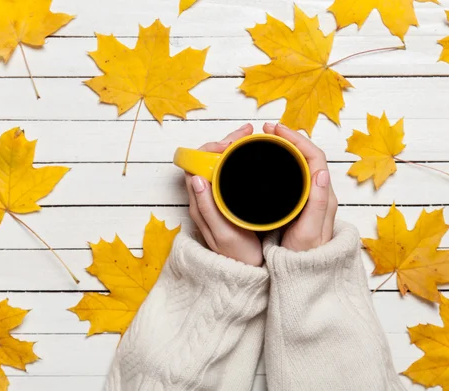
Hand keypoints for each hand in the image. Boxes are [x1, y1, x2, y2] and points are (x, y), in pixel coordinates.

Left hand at [184, 124, 262, 266]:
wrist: (243, 276)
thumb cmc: (235, 257)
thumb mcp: (222, 233)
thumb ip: (207, 207)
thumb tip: (196, 177)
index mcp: (199, 202)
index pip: (195, 164)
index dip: (210, 148)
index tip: (231, 144)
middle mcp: (204, 198)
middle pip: (207, 160)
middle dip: (225, 142)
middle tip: (248, 134)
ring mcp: (215, 200)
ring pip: (218, 165)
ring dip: (233, 148)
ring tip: (252, 138)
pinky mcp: (226, 203)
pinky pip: (228, 174)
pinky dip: (238, 160)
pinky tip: (253, 158)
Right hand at [263, 123, 337, 251]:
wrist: (304, 277)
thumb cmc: (305, 258)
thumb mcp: (309, 232)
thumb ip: (316, 204)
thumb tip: (320, 172)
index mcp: (324, 196)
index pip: (314, 156)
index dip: (296, 139)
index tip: (275, 130)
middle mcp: (320, 194)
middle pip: (308, 155)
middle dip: (289, 138)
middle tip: (267, 130)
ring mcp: (310, 198)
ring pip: (301, 163)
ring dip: (285, 147)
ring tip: (267, 140)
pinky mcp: (300, 204)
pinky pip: (294, 174)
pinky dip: (282, 162)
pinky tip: (268, 162)